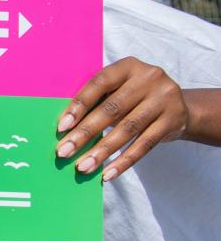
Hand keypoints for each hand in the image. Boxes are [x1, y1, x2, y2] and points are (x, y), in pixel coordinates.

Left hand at [56, 57, 187, 181]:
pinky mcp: (173, 121)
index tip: (61, 127)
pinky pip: (144, 145)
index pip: (99, 84)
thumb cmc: (134, 98)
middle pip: (111, 110)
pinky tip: (107, 174)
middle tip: (64, 152)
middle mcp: (149, 78)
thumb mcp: (119, 89)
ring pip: (127, 130)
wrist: (180, 107)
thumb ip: (97, 101)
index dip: (79, 105)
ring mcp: (164, 100)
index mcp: (128, 66)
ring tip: (83, 167)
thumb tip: (65, 129)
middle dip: (85, 133)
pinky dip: (124, 162)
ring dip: (102, 151)